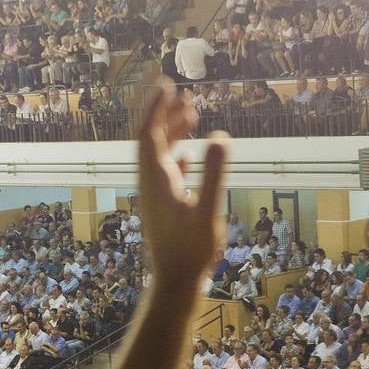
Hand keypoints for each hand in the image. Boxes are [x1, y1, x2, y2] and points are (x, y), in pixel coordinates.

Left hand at [137, 80, 228, 285]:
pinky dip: (177, 155)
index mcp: (156, 181)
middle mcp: (151, 184)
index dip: (156, 108)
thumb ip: (213, 175)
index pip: (148, 135)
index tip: (167, 85)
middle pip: (151, 140)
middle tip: (181, 91)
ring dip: (172, 131)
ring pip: (160, 155)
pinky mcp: (165, 207)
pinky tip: (187, 153)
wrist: (176, 282)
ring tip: (190, 112)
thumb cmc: (191, 252)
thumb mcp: (206, 213)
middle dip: (164, 113)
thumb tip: (220, 137)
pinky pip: (167, 173)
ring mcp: (157, 196)